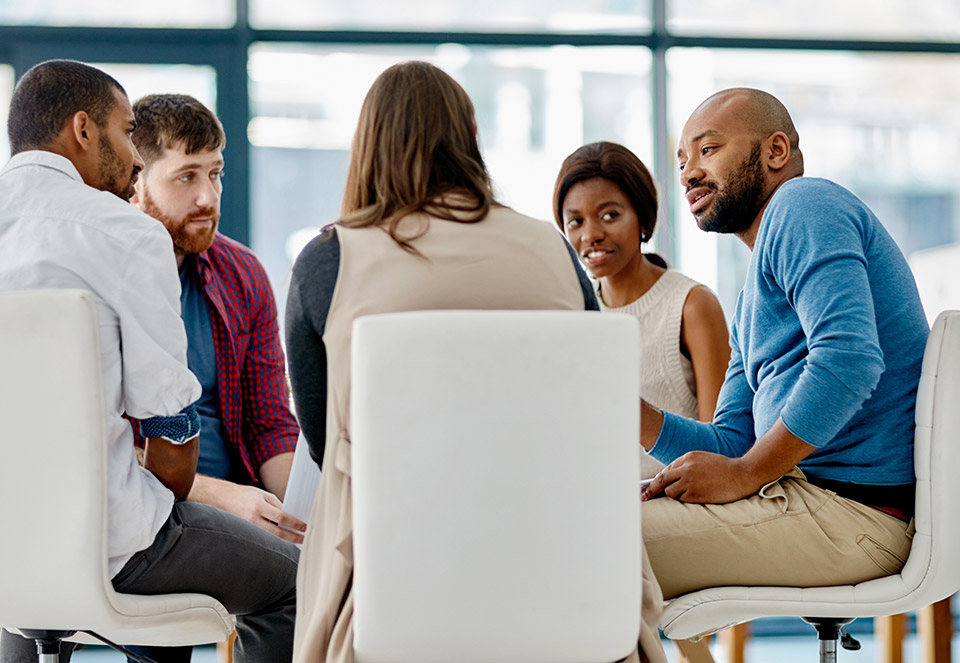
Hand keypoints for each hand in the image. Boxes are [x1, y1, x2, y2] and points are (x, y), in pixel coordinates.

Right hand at [190, 477, 306, 543]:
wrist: (219, 498)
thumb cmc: (243, 495)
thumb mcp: (261, 494)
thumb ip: (276, 504)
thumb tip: (289, 516)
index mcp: (258, 506)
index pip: (281, 517)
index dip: (294, 523)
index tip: (304, 527)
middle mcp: (251, 519)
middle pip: (276, 532)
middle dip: (292, 537)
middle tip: (303, 539)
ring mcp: (246, 528)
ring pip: (268, 538)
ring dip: (283, 541)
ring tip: (294, 542)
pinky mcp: (242, 534)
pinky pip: (260, 539)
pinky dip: (271, 541)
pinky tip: (279, 542)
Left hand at [641, 451, 752, 503]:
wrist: (741, 475)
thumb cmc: (724, 468)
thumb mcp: (703, 459)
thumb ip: (687, 465)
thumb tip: (670, 476)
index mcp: (687, 457)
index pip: (666, 469)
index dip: (658, 479)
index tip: (651, 486)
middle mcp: (685, 468)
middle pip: (661, 480)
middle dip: (652, 489)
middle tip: (644, 497)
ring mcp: (689, 482)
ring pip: (670, 492)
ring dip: (674, 495)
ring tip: (686, 495)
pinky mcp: (695, 494)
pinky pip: (681, 500)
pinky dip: (684, 500)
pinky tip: (694, 497)